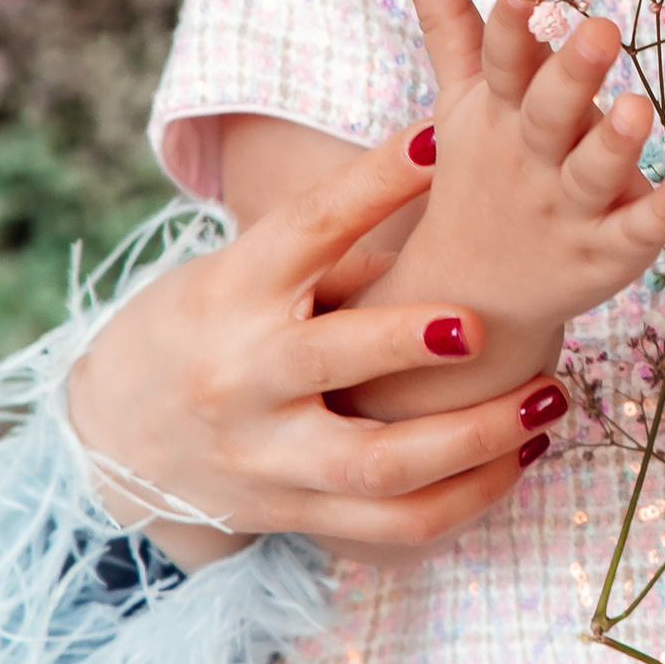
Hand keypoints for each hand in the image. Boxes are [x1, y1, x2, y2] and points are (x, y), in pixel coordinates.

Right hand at [63, 132, 564, 571]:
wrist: (115, 436)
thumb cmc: (207, 324)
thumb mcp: (242, 272)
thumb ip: (334, 260)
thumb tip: (446, 214)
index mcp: (233, 290)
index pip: (305, 228)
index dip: (371, 183)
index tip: (439, 139)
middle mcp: (245, 376)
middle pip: (328, 361)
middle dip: (407, 343)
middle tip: (482, 323)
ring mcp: (268, 456)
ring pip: (378, 464)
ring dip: (475, 438)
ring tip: (548, 402)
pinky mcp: (296, 512)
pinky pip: (395, 524)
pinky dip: (468, 499)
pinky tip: (521, 460)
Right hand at [340, 0, 664, 418]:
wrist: (468, 297)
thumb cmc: (478, 175)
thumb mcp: (461, 100)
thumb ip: (450, 24)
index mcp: (501, 113)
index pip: (502, 60)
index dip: (511, 21)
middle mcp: (532, 158)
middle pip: (551, 112)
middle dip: (573, 73)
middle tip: (603, 28)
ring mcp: (567, 209)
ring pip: (592, 174)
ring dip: (615, 144)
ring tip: (639, 108)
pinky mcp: (604, 254)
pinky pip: (635, 232)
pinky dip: (660, 212)